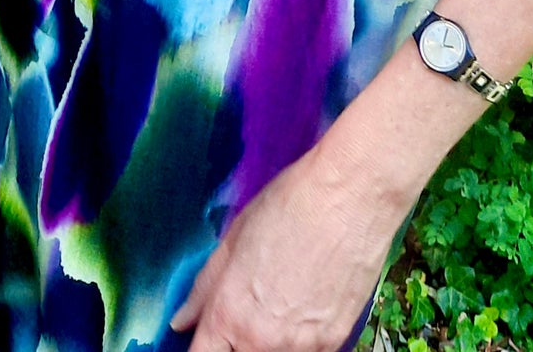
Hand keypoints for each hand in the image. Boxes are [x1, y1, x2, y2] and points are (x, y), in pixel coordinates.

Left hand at [170, 143, 407, 351]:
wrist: (350, 195)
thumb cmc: (290, 203)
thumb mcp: (235, 236)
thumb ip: (205, 286)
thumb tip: (182, 319)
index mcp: (229, 313)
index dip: (203, 346)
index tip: (210, 335)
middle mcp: (261, 341)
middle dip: (235, 343)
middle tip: (249, 310)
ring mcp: (300, 347)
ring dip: (268, 342)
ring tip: (281, 302)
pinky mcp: (334, 342)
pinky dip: (301, 341)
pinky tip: (307, 305)